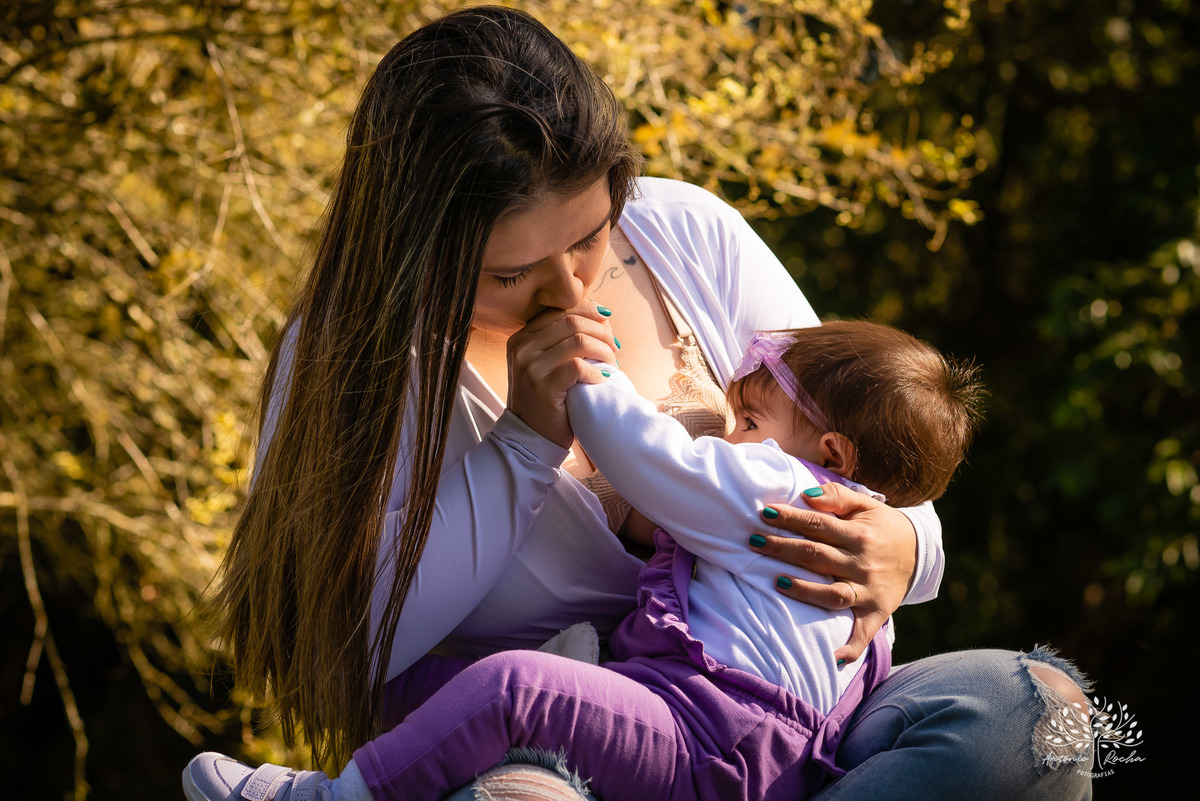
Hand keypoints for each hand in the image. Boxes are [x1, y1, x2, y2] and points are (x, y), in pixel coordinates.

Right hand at [506, 302, 616, 447]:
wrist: (530, 437)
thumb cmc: (546, 399)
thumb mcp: (546, 363)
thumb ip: (563, 339)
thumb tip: (601, 312)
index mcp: (522, 337)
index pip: (561, 310)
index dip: (590, 312)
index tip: (608, 324)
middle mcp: (522, 348)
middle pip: (572, 321)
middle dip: (601, 332)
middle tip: (614, 348)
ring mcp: (530, 366)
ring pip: (578, 341)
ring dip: (603, 351)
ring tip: (612, 364)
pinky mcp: (542, 386)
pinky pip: (577, 367)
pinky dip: (596, 371)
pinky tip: (603, 379)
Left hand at [749, 481, 917, 663]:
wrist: (920, 552)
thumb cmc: (882, 526)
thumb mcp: (865, 505)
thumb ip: (836, 497)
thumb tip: (806, 495)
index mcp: (860, 534)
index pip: (818, 524)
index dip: (790, 518)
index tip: (765, 513)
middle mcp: (863, 563)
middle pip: (816, 556)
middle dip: (782, 548)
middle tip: (753, 541)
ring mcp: (869, 591)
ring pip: (833, 594)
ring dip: (803, 590)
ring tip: (776, 581)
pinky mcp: (876, 613)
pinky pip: (863, 634)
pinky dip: (849, 648)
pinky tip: (831, 657)